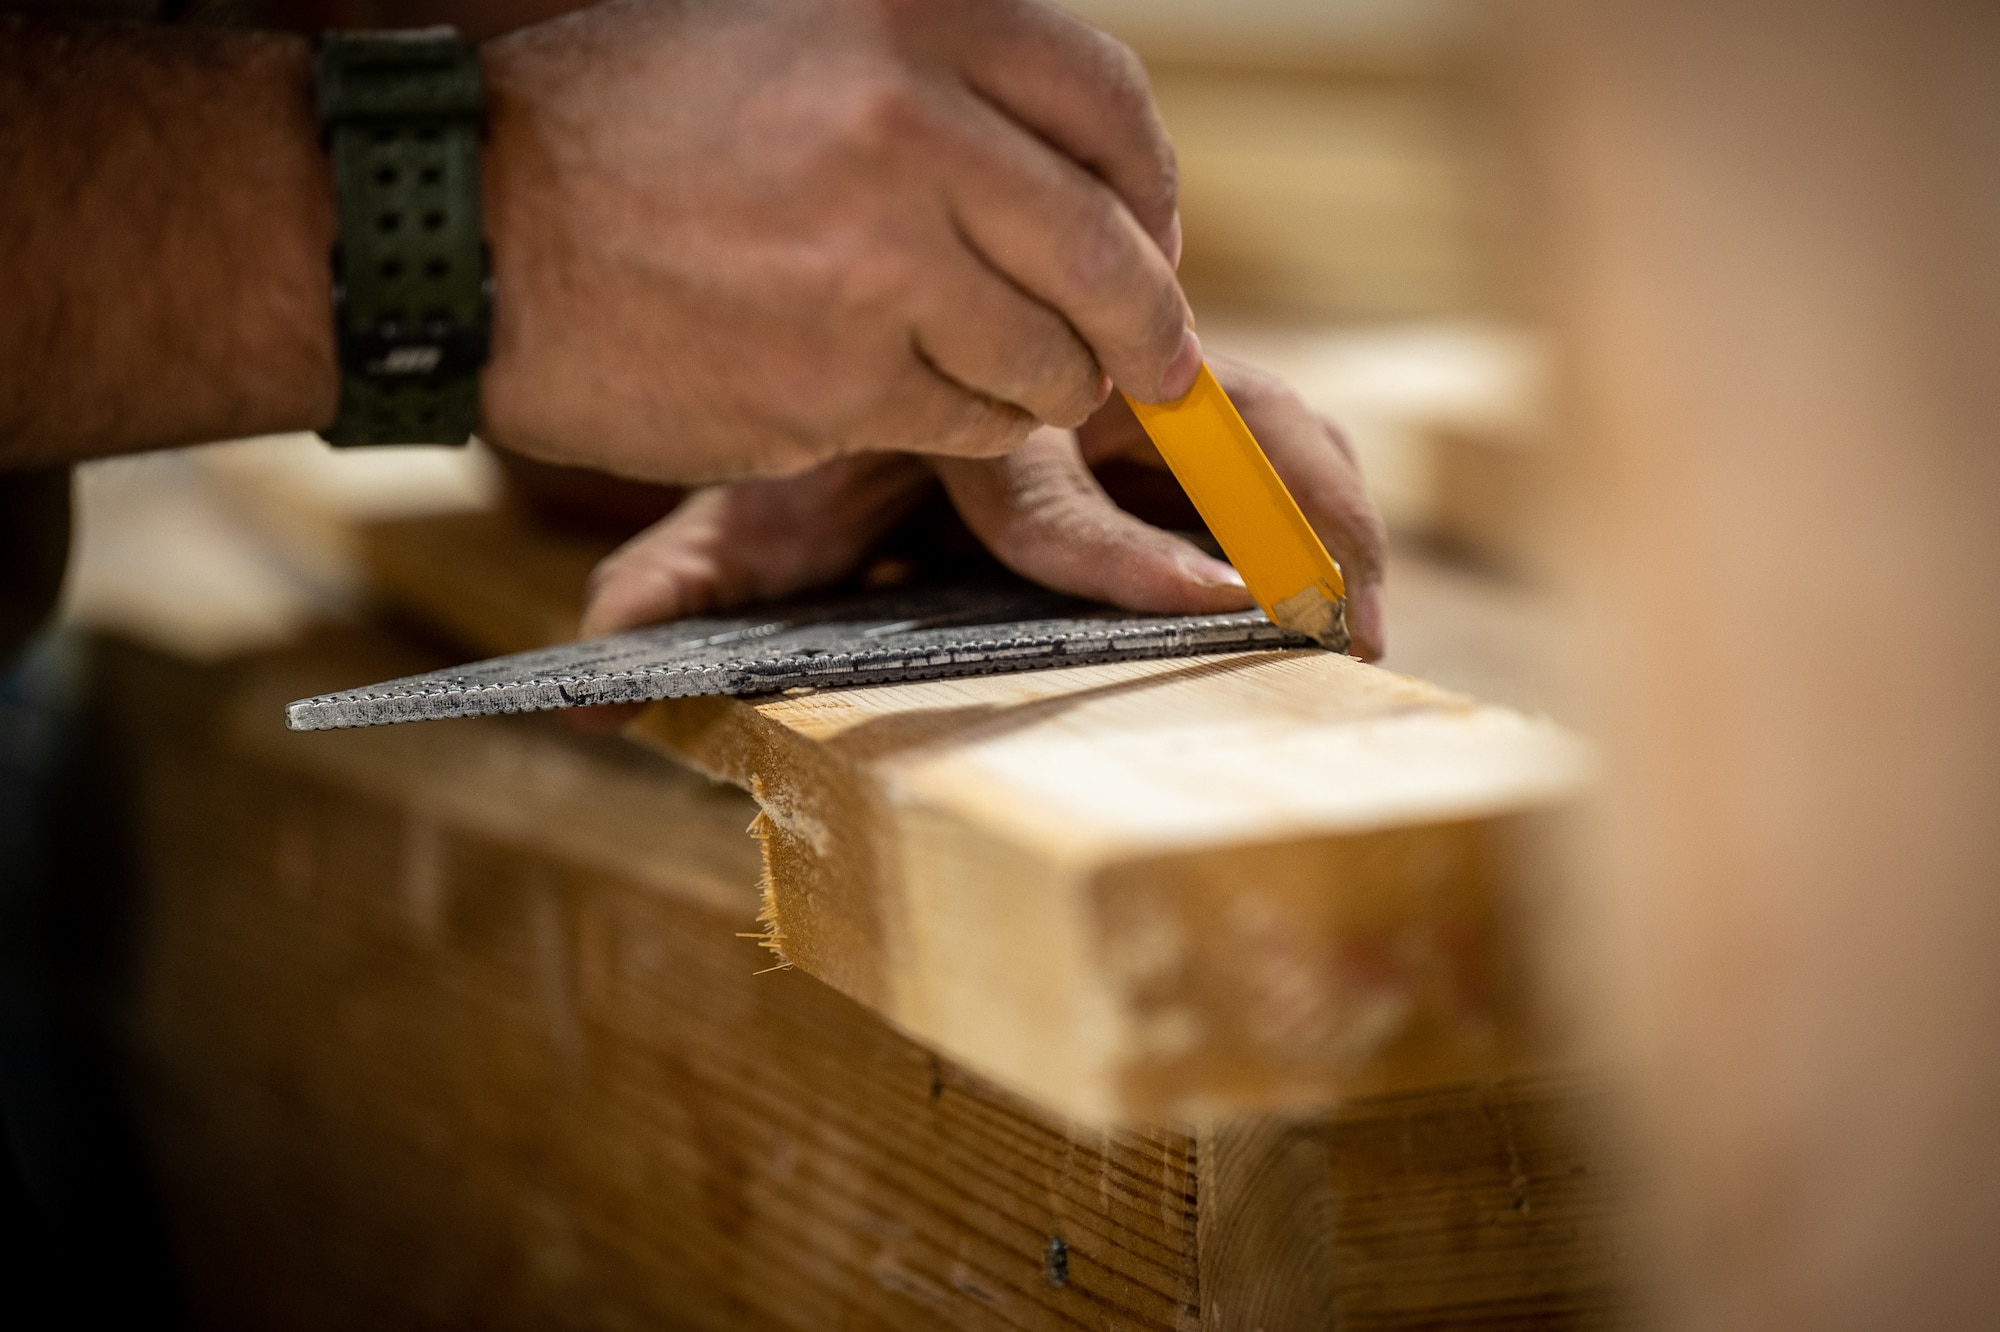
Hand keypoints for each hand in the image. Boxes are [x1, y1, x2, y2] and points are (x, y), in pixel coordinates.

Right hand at [480, 0, 1199, 484]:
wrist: (472, 234)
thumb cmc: (625, 134)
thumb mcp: (789, 32)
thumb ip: (940, 82)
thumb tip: (1086, 174)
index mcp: (907, 19)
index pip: (1109, 107)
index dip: (1153, 191)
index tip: (1154, 241)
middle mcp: (908, 128)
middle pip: (1108, 254)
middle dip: (1145, 326)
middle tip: (1153, 362)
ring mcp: (877, 265)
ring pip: (1048, 358)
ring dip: (1050, 384)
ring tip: (1008, 376)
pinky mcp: (838, 385)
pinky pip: (968, 424)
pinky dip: (969, 424)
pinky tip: (917, 397)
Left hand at [581, 355, 1386, 658]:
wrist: (826, 323)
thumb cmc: (806, 450)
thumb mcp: (746, 519)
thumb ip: (683, 586)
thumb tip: (596, 678)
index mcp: (958, 422)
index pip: (1045, 500)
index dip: (1122, 558)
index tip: (1217, 609)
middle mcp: (1063, 391)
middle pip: (1206, 422)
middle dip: (1285, 518)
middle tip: (1342, 623)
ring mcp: (1129, 394)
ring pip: (1261, 416)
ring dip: (1327, 511)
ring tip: (1371, 620)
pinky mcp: (1173, 407)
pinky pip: (1274, 431)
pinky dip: (1326, 498)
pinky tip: (1355, 585)